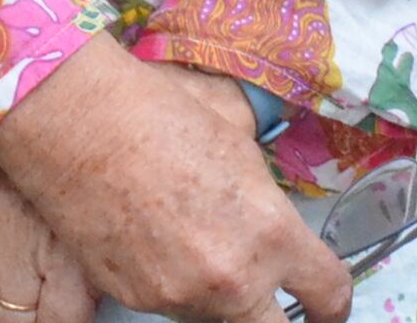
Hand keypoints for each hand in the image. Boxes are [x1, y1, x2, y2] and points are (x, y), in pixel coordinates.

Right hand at [0, 42, 350, 322]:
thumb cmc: (162, 114)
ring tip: (194, 238)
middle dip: (280, 318)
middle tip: (271, 299)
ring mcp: (183, 296)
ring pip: (219, 315)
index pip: (328, 292)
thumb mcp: (240, 141)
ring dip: (221, 294)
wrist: (81, 123)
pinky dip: (174, 283)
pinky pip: (172, 304)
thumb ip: (266, 197)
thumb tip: (273, 214)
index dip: (334, 304)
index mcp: (272, 232)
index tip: (329, 307)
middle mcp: (234, 278)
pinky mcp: (137, 299)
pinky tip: (157, 238)